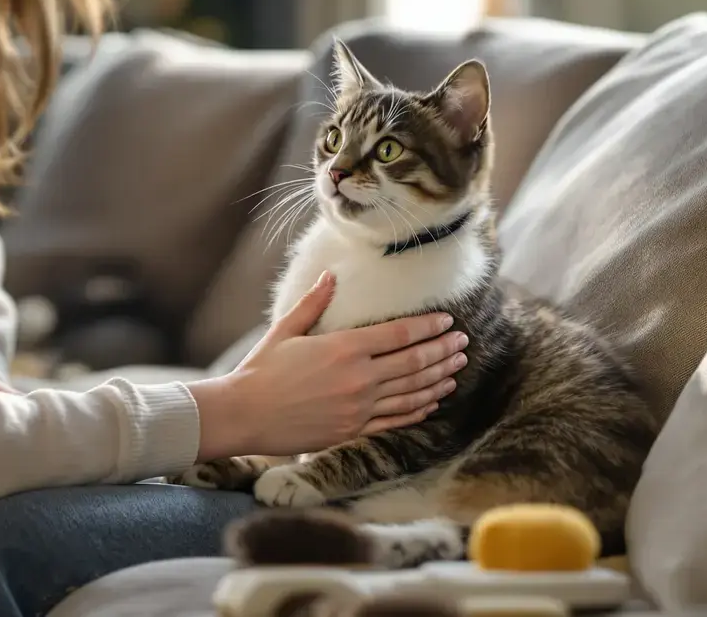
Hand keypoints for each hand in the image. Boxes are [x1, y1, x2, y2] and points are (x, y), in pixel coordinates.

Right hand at [189, 271, 468, 460]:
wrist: (243, 415)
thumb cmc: (261, 369)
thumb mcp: (286, 330)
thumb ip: (314, 303)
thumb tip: (331, 276)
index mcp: (344, 348)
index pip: (400, 335)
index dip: (428, 327)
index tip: (447, 321)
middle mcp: (358, 379)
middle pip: (414, 363)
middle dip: (443, 351)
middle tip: (463, 343)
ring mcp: (358, 408)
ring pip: (411, 393)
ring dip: (438, 380)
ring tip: (457, 369)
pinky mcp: (352, 430)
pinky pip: (395, 420)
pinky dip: (418, 410)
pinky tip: (432, 401)